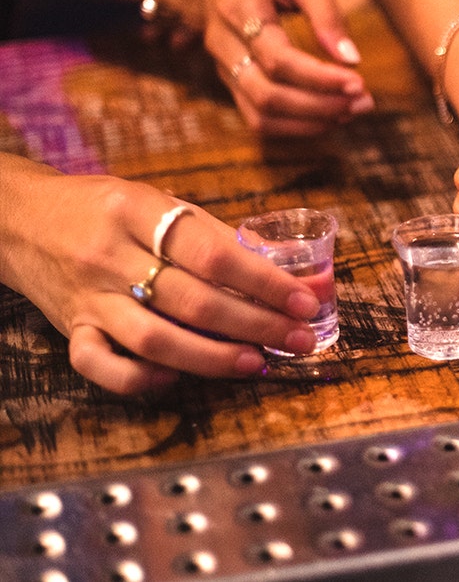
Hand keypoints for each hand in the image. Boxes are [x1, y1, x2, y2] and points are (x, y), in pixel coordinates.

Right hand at [1, 165, 321, 393]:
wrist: (18, 219)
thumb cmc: (106, 210)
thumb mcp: (159, 202)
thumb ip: (222, 235)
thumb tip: (297, 266)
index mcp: (137, 211)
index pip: (212, 252)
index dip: (265, 281)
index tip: (306, 300)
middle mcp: (109, 255)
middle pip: (194, 301)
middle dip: (257, 324)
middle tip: (299, 337)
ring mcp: (88, 297)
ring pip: (155, 339)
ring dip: (214, 357)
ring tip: (257, 362)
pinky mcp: (70, 329)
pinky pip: (101, 365)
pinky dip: (142, 378)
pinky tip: (179, 378)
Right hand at [156, 0, 373, 134]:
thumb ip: (327, 13)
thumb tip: (352, 59)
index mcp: (238, 7)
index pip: (277, 59)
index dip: (319, 78)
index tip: (359, 82)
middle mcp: (223, 42)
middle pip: (267, 94)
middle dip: (320, 106)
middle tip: (363, 102)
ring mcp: (223, 66)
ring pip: (260, 115)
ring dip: (310, 122)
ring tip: (351, 111)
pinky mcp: (231, 81)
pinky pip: (257, 119)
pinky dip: (294, 127)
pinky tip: (328, 117)